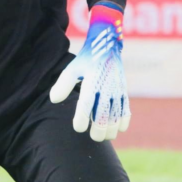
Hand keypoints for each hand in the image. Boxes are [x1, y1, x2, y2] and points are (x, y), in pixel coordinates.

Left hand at [49, 2, 131, 140]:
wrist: (107, 47)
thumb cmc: (86, 60)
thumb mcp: (72, 68)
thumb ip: (63, 84)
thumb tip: (54, 100)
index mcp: (92, 81)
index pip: (87, 103)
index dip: (82, 118)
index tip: (78, 128)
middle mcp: (106, 87)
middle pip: (104, 115)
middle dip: (99, 130)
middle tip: (92, 135)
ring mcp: (117, 90)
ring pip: (117, 116)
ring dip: (111, 129)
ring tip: (102, 135)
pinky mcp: (124, 92)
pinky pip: (126, 111)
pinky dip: (123, 122)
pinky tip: (117, 129)